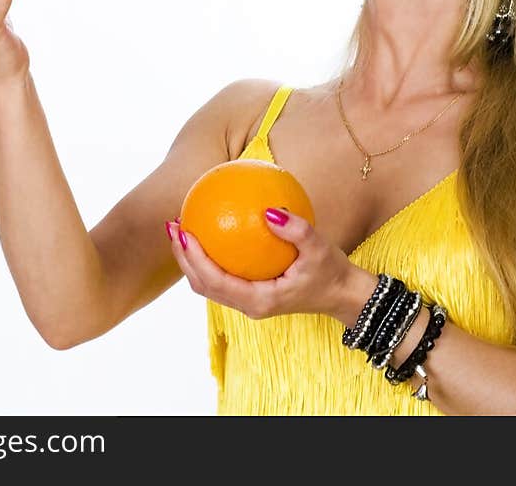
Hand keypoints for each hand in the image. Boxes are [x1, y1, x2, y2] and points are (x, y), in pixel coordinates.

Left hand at [165, 206, 358, 322]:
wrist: (343, 295)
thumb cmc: (331, 273)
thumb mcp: (319, 249)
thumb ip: (297, 231)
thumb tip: (270, 210)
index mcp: (258, 300)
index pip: (215, 282)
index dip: (194, 259)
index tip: (183, 233)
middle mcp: (249, 304)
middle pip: (203, 285)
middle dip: (183, 258)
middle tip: (173, 226)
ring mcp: (249, 300)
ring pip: (210, 284)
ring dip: (192, 259)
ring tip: (182, 228)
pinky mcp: (253, 291)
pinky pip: (224, 275)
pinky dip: (210, 256)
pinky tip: (212, 230)